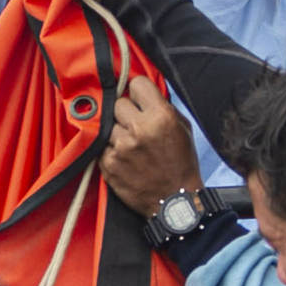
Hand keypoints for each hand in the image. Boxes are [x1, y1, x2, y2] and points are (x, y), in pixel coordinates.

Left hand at [100, 78, 203, 215]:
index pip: (137, 84)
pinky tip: (125, 158)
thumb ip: (163, 107)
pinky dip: (111, 150)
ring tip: (132, 145)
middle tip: (136, 126)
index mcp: (161, 117)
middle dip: (126, 113)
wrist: (175, 202)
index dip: (138, 92)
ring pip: (109, 124)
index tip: (138, 99)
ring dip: (118, 132)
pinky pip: (102, 145)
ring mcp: (121, 147)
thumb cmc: (181, 164)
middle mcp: (139, 129)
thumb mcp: (183, 129)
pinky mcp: (108, 163)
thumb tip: (143, 92)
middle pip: (118, 103)